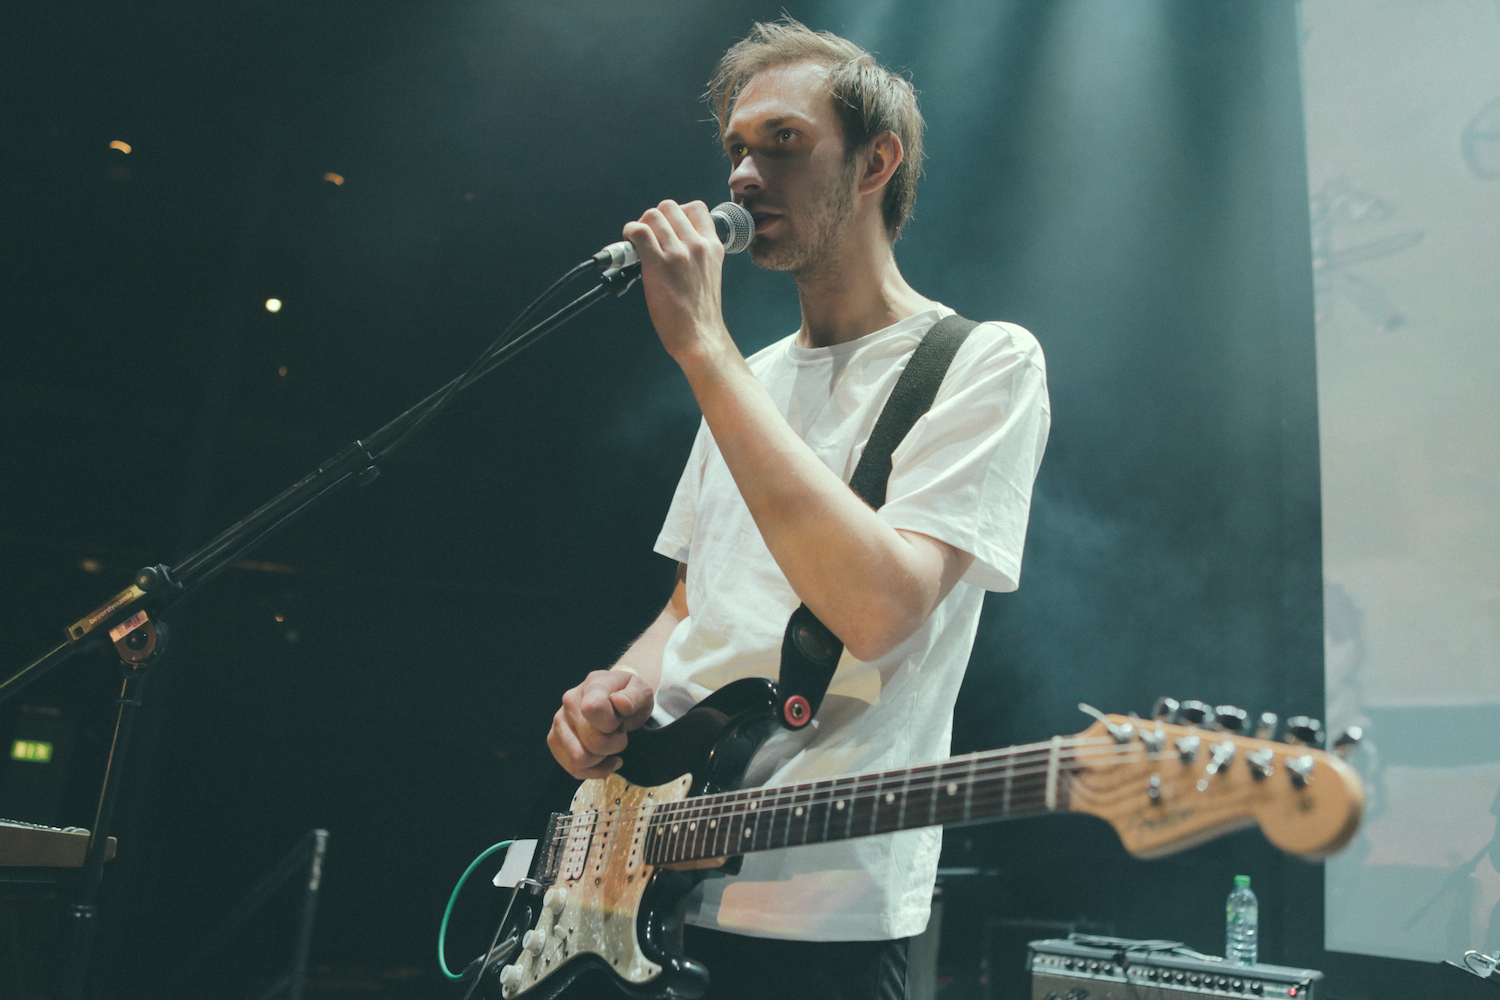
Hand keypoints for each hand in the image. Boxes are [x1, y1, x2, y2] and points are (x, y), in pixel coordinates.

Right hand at [547, 669, 655, 779]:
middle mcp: (570, 702)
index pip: (593, 709)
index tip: (620, 720)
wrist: (616, 698)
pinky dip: (594, 770)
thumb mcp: (642, 692)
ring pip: (580, 759)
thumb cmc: (629, 697)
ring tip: (609, 741)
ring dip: (602, 757)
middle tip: (619, 732)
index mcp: (592, 685)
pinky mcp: (554, 740)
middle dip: (614, 744)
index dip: (612, 724)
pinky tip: (606, 760)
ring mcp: (559, 721)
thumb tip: (621, 702)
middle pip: (593, 742)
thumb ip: (635, 696)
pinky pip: (573, 769)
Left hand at [623, 200, 729, 360]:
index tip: (669, 228)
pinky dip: (629, 233)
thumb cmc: (700, 312)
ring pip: (652, 216)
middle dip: (655, 219)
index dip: (677, 214)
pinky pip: (638, 232)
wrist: (699, 336)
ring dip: (640, 227)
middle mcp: (697, 245)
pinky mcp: (659, 264)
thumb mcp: (709, 273)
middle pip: (669, 207)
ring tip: (638, 246)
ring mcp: (678, 253)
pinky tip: (630, 248)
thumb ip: (697, 252)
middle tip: (650, 237)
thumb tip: (671, 239)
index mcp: (712, 246)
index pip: (695, 208)